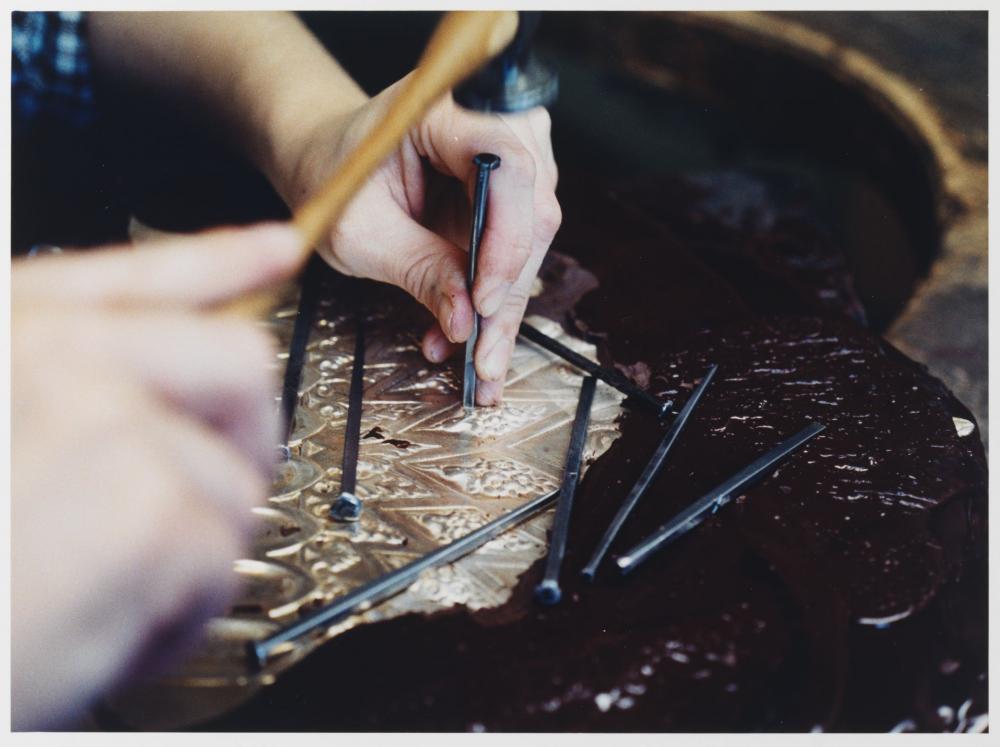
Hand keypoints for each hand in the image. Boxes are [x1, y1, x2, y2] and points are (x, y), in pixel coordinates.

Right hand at [11, 224, 299, 729]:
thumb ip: (61, 395)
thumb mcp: (4, 442)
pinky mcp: (141, 504)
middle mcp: (50, 355)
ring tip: (99, 588)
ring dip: (187, 553)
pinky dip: (175, 615)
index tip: (272, 247)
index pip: (138, 275)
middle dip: (238, 443)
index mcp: (8, 338)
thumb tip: (156, 382)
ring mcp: (98, 415)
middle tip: (193, 499)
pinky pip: (219, 556)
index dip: (217, 261)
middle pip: (239, 364)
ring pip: (235, 477)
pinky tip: (100, 629)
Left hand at [279, 78, 561, 404]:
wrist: (329, 159)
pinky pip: (518, 249)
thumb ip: (416, 267)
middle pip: (529, 211)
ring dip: (505, 306)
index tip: (484, 304)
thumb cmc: (336, 175)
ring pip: (532, 238)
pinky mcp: (512, 191)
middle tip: (484, 358)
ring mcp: (513, 154)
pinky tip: (470, 336)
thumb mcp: (360, 229)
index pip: (507, 167)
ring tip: (475, 359)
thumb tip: (465, 319)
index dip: (505, 240)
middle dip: (507, 295)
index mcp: (448, 109)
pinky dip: (496, 298)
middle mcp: (495, 122)